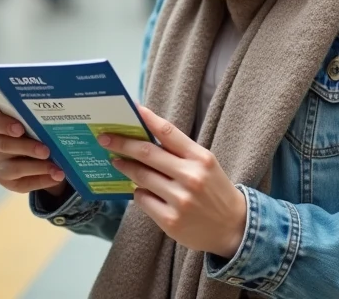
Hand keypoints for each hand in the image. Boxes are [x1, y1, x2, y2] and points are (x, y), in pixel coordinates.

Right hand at [0, 109, 66, 195]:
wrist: (39, 148)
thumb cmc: (35, 125)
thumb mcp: (34, 118)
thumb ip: (37, 117)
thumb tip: (58, 116)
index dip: (3, 125)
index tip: (20, 129)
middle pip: (2, 145)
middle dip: (26, 148)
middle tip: (46, 151)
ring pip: (12, 168)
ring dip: (37, 168)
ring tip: (56, 169)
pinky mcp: (5, 180)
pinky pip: (21, 184)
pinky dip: (41, 181)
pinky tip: (55, 178)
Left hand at [99, 105, 245, 259]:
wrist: (233, 228)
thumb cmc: (214, 190)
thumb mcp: (205, 164)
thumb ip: (179, 152)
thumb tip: (144, 137)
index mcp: (201, 158)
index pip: (168, 132)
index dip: (147, 119)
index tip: (130, 109)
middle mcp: (191, 177)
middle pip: (147, 153)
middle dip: (122, 144)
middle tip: (105, 138)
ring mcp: (180, 200)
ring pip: (141, 177)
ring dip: (125, 167)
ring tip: (117, 161)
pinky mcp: (170, 221)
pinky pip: (143, 200)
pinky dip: (138, 192)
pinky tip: (140, 190)